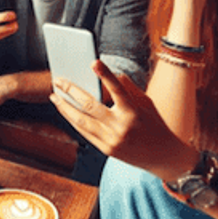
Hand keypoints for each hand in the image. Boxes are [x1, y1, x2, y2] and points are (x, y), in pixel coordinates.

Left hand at [50, 61, 190, 178]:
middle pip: (90, 105)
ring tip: (54, 96)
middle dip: (71, 91)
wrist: (162, 156)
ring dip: (65, 107)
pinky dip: (73, 120)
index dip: (105, 75)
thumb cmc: (154, 125)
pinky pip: (84, 133)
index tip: (94, 62)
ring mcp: (111, 140)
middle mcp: (121, 126)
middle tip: (58, 80)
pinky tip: (66, 111)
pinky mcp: (106, 150)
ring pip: (81, 121)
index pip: (118, 89)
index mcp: (133, 112)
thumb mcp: (146, 103)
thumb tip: (111, 74)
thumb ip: (128, 88)